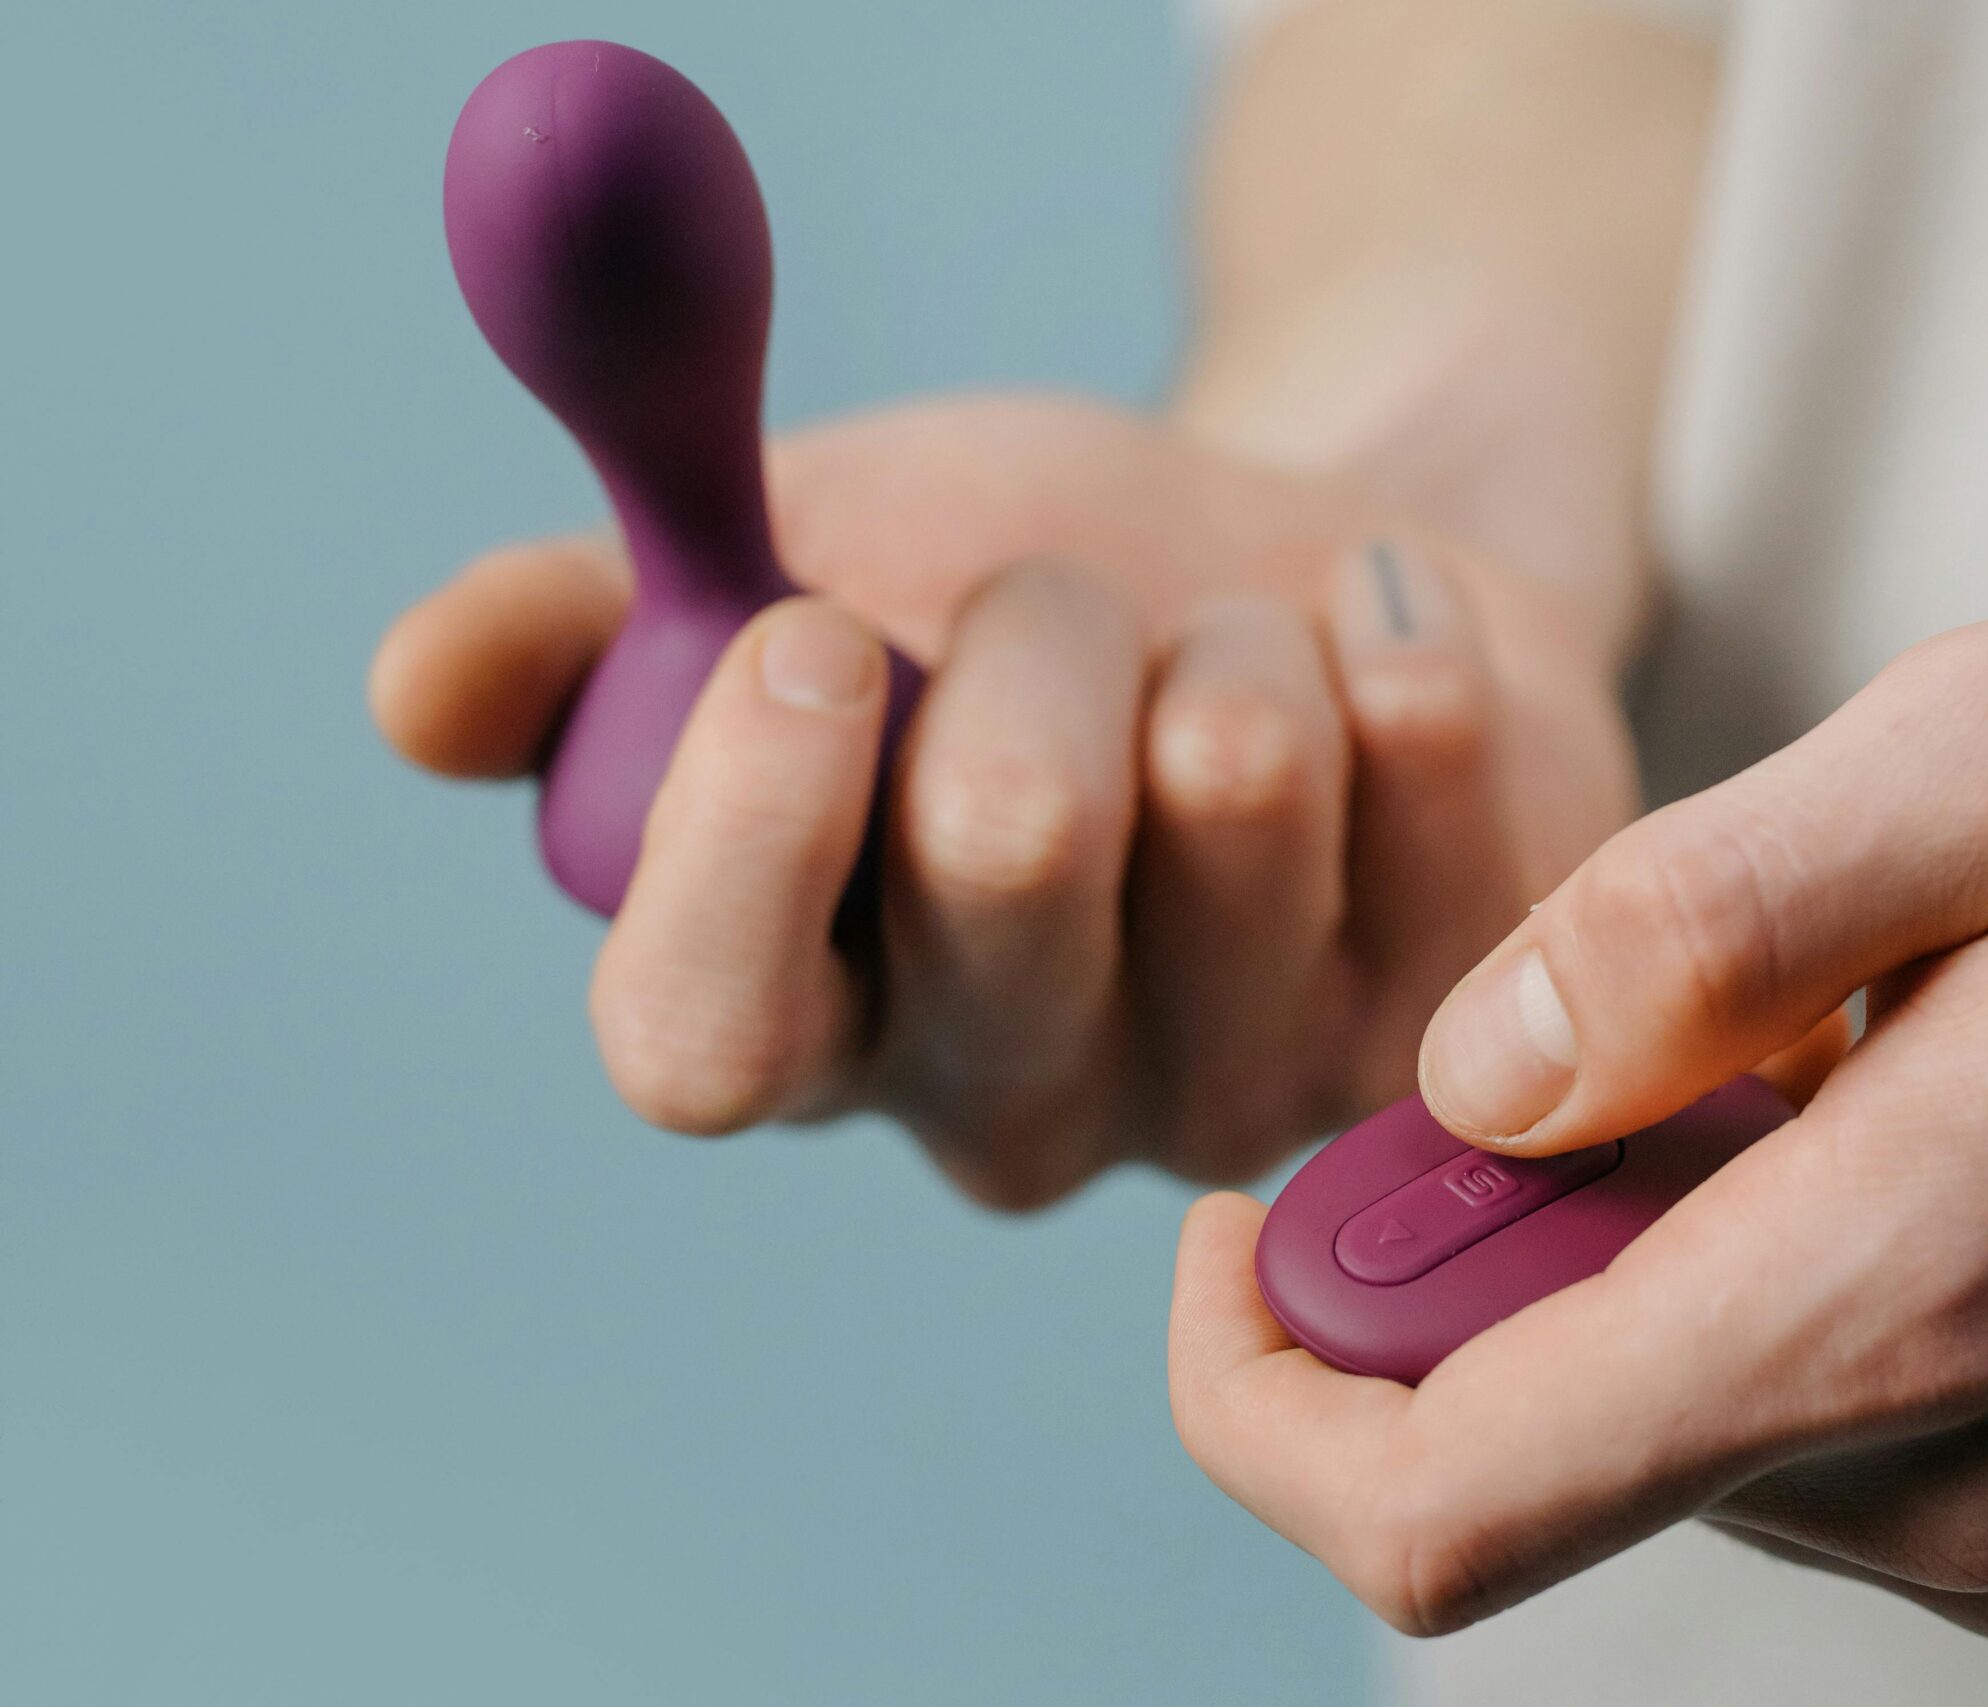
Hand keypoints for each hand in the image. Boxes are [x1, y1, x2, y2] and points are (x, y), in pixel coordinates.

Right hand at [370, 393, 1638, 1203]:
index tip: (804, 631)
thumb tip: (420, 692)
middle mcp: (1021, 1100)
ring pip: (1234, 778)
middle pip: (1004, 859)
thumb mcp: (800, 560)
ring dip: (1217, 619)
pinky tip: (1369, 656)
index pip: (706, 1041)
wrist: (1299, 550)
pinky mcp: (1453, 1013)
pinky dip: (1385, 618)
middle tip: (1057, 592)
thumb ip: (599, 624)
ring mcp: (1252, 1081)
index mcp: (814, 1018)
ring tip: (1225, 640)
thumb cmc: (1027, 584)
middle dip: (1030, 628)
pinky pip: (1423, 740)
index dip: (748, 832)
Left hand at [1172, 549, 1987, 1659]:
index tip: (1252, 1216)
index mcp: (1900, 1305)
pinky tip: (1901, 1144)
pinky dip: (1772, 1311)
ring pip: (1680, 1447)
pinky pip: (1825, 1459)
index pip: (1441, 1504)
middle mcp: (1964, 1489)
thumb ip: (1702, 920)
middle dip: (1470, 1268)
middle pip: (1536, 1461)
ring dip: (1647, 1269)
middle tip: (1573, 1045)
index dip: (1265, 1385)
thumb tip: (1464, 1085)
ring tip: (1806, 1060)